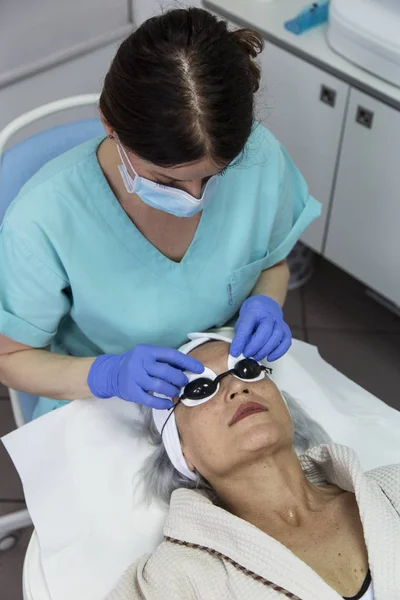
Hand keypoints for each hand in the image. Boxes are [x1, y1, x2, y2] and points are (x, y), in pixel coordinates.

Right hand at [88, 344, 203, 409]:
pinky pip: (150, 400)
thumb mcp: (149, 356)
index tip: (200, 369)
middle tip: (184, 382)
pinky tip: (168, 403)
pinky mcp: (131, 392)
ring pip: (159, 386)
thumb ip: (165, 361)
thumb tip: (190, 369)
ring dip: (172, 391)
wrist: (112, 373)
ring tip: (176, 392)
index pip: (172, 355)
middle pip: (166, 371)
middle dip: (180, 378)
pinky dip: (162, 403)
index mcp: (147, 350)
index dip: (188, 362)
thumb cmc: (138, 364)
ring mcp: (134, 377)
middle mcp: (140, 362)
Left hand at [230, 295, 291, 361]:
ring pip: (276, 336)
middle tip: (247, 354)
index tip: (234, 352)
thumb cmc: (252, 315)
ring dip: (266, 350)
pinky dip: (278, 352)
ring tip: (256, 357)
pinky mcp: (285, 329)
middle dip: (255, 346)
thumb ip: (241, 334)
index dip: (240, 341)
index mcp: (254, 311)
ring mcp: (279, 322)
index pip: (247, 326)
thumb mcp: (242, 321)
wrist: (266, 306)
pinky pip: (286, 342)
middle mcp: (269, 315)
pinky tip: (270, 357)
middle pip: (265, 330)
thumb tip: (240, 351)